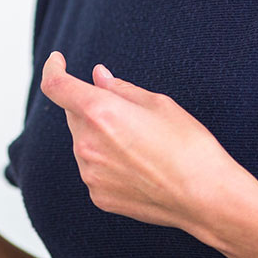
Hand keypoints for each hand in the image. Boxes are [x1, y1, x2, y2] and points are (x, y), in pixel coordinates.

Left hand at [39, 50, 240, 232]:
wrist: (205, 196)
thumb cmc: (188, 145)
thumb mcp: (158, 104)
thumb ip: (120, 88)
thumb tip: (97, 77)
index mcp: (99, 113)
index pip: (56, 85)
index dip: (53, 68)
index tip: (58, 60)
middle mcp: (87, 144)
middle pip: (75, 115)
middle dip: (93, 107)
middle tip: (130, 115)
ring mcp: (90, 174)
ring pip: (84, 143)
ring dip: (101, 136)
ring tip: (141, 146)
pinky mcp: (98, 196)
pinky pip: (94, 170)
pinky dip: (108, 162)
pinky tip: (139, 167)